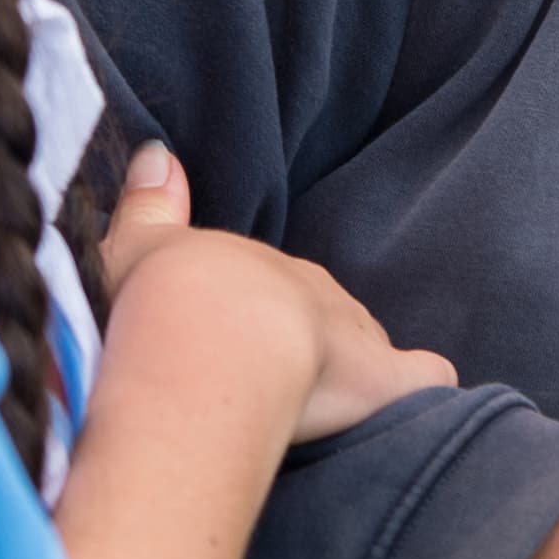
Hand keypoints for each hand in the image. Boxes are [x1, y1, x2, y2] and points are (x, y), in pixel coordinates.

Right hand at [103, 146, 456, 441]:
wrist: (206, 337)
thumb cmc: (161, 301)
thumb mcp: (135, 247)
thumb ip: (148, 208)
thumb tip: (157, 154)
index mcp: (256, 266)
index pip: (268, 283)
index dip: (253, 311)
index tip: (233, 339)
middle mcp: (312, 291)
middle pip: (320, 309)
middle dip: (303, 339)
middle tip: (268, 380)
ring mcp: (353, 333)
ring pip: (363, 341)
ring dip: (349, 369)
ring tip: (322, 403)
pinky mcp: (382, 379)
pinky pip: (423, 377)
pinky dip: (418, 388)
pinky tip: (413, 402)